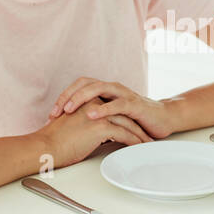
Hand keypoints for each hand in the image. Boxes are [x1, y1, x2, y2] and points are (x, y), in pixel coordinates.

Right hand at [38, 96, 151, 167]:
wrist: (45, 147)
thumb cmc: (54, 142)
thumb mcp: (71, 125)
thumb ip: (84, 123)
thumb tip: (92, 133)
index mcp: (86, 101)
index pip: (112, 107)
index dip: (124, 116)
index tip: (133, 125)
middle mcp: (94, 104)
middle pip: (122, 113)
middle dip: (136, 124)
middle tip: (145, 133)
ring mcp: (98, 114)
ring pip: (126, 123)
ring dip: (139, 134)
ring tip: (147, 143)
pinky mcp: (101, 127)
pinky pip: (124, 134)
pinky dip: (134, 141)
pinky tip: (139, 148)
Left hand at [49, 77, 177, 138]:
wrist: (162, 119)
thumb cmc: (134, 119)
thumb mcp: (109, 118)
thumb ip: (94, 117)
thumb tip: (70, 128)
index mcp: (104, 90)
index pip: (78, 87)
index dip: (63, 98)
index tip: (51, 115)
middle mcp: (112, 88)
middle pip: (85, 84)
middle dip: (68, 96)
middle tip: (56, 111)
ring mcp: (123, 94)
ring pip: (99, 89)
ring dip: (82, 98)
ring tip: (69, 109)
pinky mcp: (134, 104)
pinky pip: (117, 104)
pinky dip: (104, 108)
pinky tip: (92, 115)